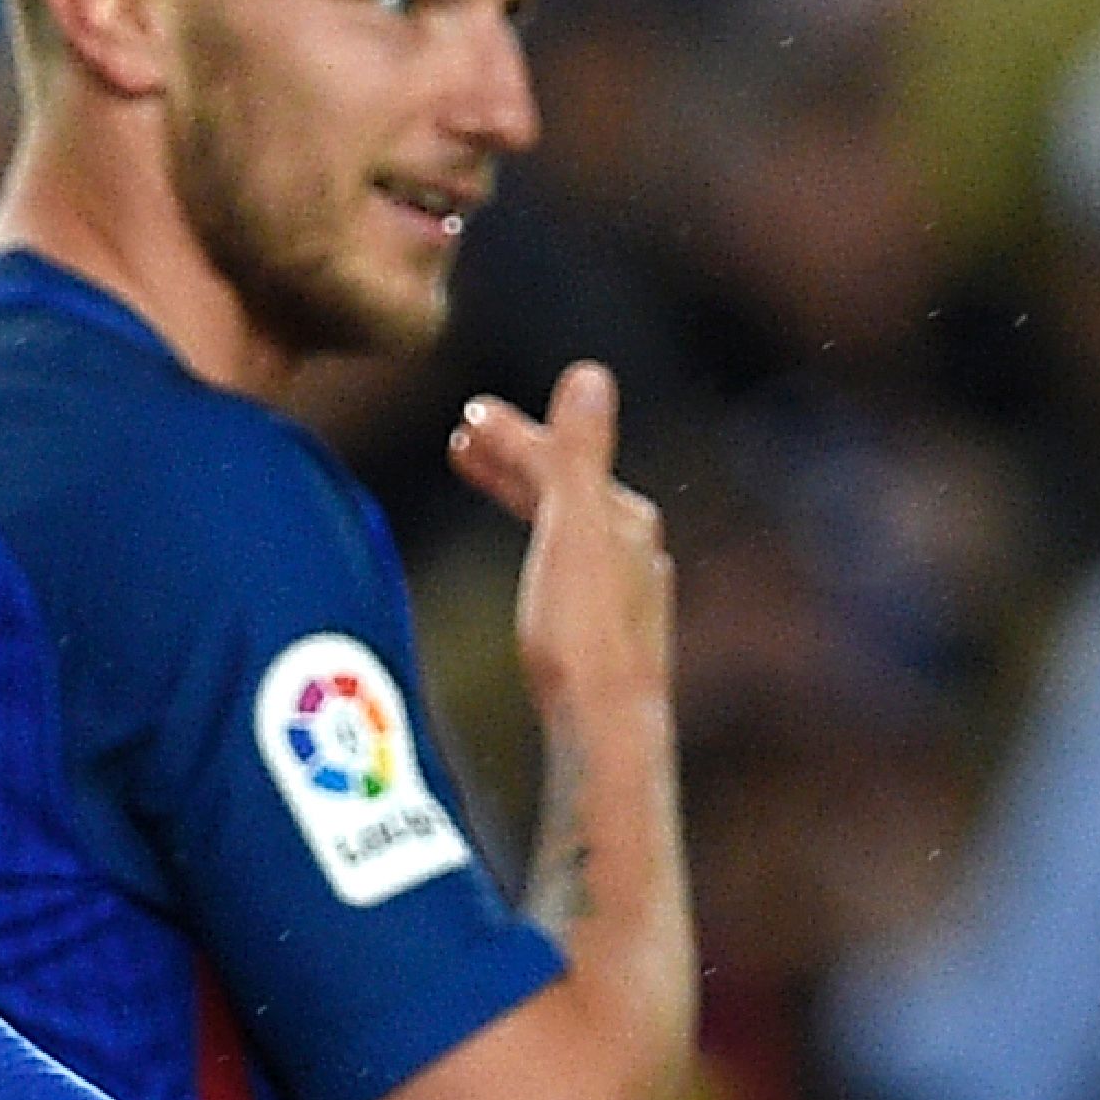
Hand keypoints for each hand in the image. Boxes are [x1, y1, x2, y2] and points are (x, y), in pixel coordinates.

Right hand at [449, 360, 670, 720]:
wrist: (603, 726)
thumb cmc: (582, 633)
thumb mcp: (573, 529)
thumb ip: (577, 453)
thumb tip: (589, 373)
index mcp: (624, 519)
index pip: (560, 458)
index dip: (512, 436)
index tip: (466, 419)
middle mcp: (634, 550)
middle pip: (567, 486)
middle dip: (516, 458)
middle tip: (465, 437)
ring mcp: (625, 591)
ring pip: (569, 523)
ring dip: (524, 494)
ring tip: (482, 480)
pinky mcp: (608, 629)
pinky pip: (569, 559)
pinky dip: (540, 536)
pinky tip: (536, 557)